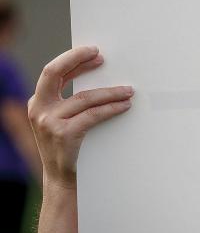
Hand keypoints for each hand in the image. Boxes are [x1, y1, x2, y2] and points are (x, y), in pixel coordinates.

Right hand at [28, 46, 132, 190]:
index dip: (74, 60)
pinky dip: (111, 108)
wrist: (61, 178)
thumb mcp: (61, 120)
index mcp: (37, 103)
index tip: (94, 53)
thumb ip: (70, 102)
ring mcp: (48, 122)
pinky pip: (93, 114)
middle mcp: (38, 109)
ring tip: (128, 91)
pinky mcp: (64, 134)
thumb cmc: (67, 146)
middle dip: (77, 59)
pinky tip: (124, 106)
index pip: (53, 73)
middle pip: (54, 73)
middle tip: (101, 56)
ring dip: (110, 92)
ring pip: (84, 97)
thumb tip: (98, 77)